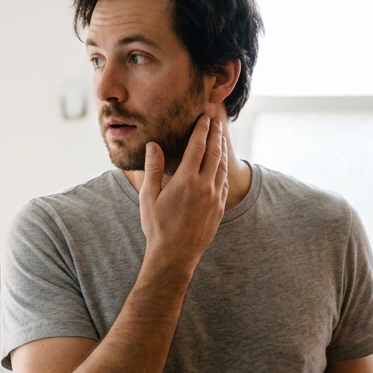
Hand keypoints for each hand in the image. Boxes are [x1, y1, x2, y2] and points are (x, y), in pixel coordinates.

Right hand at [138, 115, 229, 271]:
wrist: (175, 255)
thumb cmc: (157, 227)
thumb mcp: (149, 197)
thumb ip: (153, 169)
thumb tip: (154, 145)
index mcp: (186, 179)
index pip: (197, 146)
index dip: (202, 130)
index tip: (205, 118)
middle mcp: (204, 185)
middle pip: (214, 152)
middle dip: (216, 134)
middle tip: (217, 122)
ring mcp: (214, 197)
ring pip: (222, 166)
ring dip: (221, 150)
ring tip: (220, 138)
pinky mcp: (219, 208)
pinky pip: (224, 182)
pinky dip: (223, 168)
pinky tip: (220, 165)